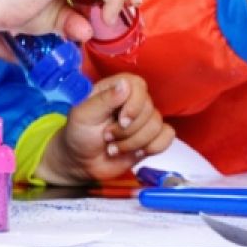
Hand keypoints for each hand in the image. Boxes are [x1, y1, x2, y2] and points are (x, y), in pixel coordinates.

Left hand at [36, 74, 173, 184]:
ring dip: (134, 143)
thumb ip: (104, 99)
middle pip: (149, 108)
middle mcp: (132, 101)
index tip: (121, 121)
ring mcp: (143, 119)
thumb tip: (125, 84)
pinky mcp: (152, 137)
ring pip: (157, 125)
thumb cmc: (78, 134)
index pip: (138, 85)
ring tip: (114, 147)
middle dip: (128, 130)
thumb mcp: (83, 115)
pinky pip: (167, 136)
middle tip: (107, 137)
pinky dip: (152, 147)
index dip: (134, 104)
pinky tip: (136, 153)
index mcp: (114, 89)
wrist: (82, 163)